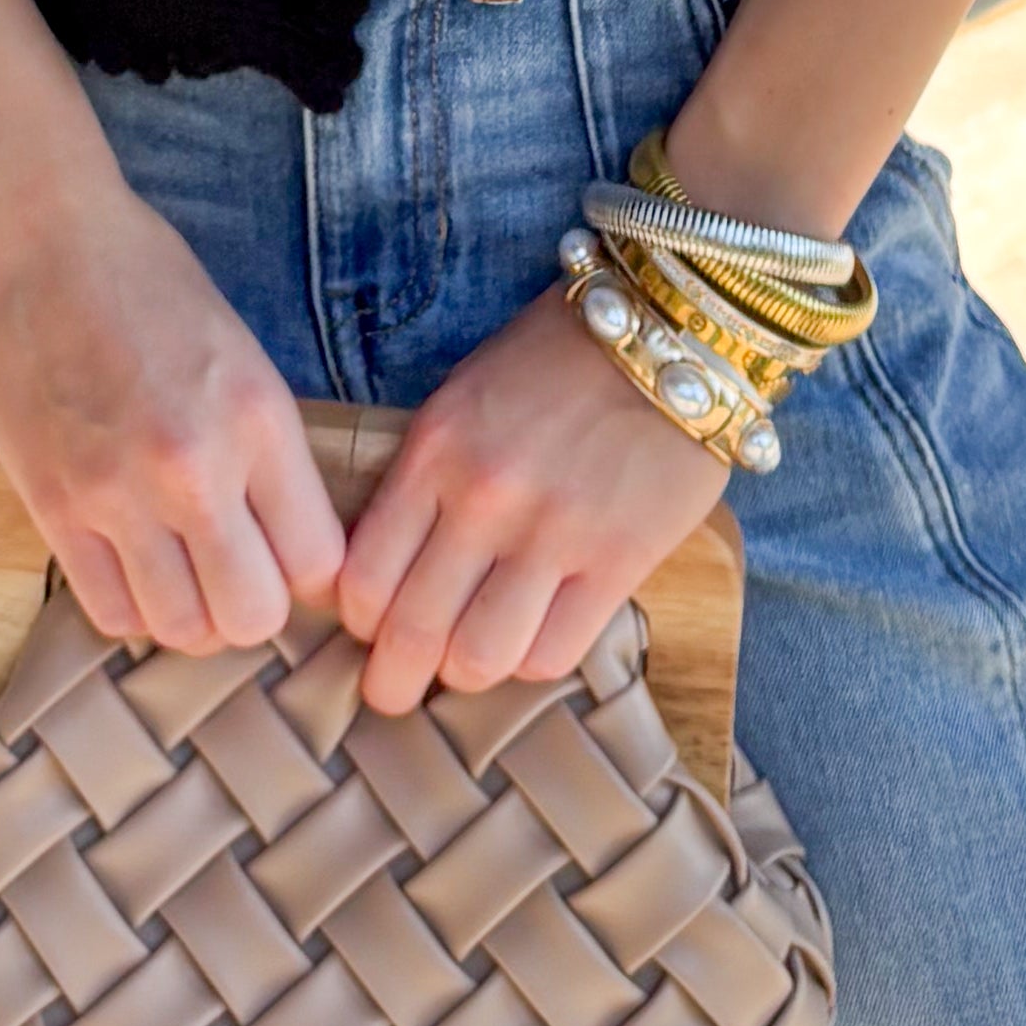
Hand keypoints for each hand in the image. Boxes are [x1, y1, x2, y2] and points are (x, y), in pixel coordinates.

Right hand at [0, 153, 345, 657]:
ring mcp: (118, 495)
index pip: (318, 561)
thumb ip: (265, 448)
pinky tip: (131, 562)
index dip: (306, 569)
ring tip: (180, 568)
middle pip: (254, 615)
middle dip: (251, 606)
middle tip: (234, 569)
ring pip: (181, 629)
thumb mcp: (240, 352)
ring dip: (190, 613)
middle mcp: (195, 467)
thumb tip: (287, 540)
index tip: (285, 551)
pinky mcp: (53, 508)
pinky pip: (110, 611)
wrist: (33, 238)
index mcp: (258, 417)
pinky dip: (130, 603)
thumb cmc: (142, 279)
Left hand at [333, 286, 729, 715]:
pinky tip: (535, 633)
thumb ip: (422, 482)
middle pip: (412, 633)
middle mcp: (485, 498)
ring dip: (468, 671)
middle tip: (393, 693)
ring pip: (480, 658)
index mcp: (434, 453)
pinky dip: (534, 658)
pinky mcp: (619, 558)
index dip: (358, 623)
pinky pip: (553, 653)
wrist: (668, 332)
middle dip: (392, 681)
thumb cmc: (552, 363)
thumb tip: (384, 570)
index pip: (363, 578)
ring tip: (472, 660)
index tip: (369, 630)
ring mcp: (554, 532)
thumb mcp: (462, 402)